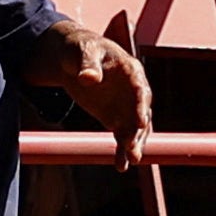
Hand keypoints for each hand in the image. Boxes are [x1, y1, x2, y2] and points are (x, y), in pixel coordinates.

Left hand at [32, 22, 151, 159]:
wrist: (73, 58)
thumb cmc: (81, 49)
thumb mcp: (82, 51)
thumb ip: (87, 65)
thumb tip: (89, 79)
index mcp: (131, 70)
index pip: (140, 90)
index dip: (141, 106)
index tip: (140, 122)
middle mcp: (134, 91)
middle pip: (142, 113)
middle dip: (138, 132)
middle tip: (134, 149)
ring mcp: (127, 106)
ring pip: (135, 129)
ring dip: (134, 145)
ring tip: (131, 160)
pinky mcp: (116, 118)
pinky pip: (122, 137)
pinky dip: (121, 151)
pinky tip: (121, 166)